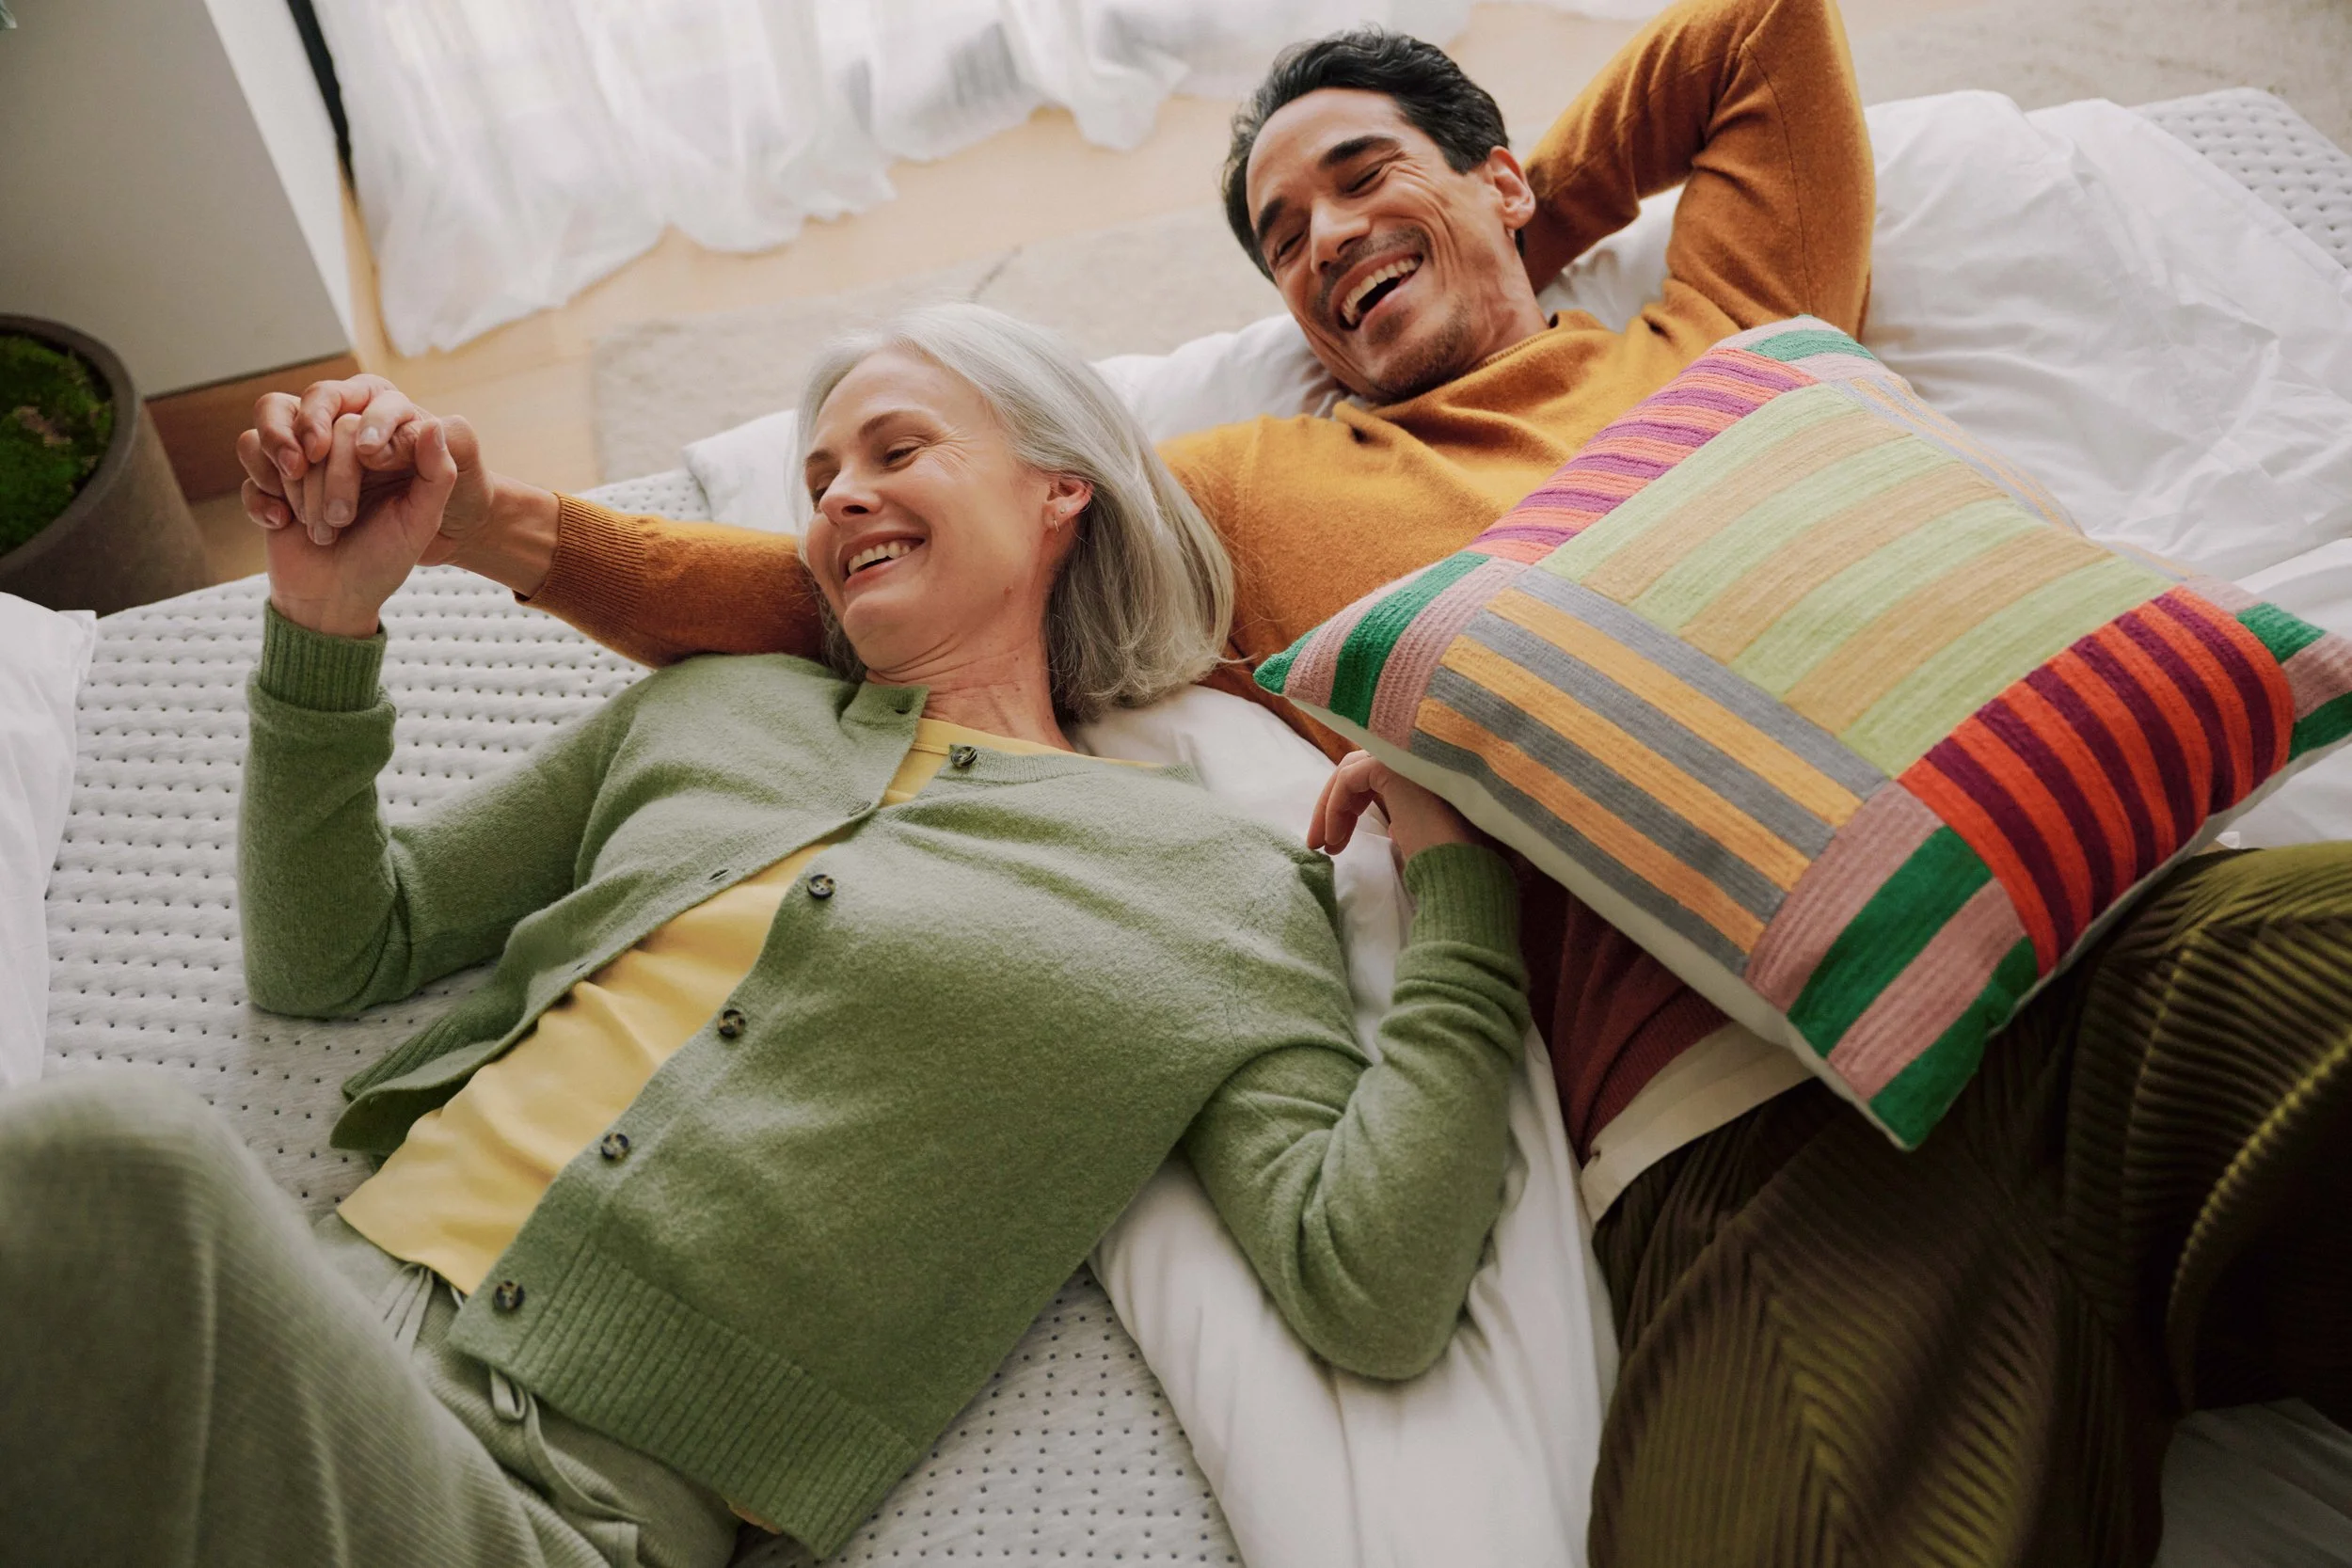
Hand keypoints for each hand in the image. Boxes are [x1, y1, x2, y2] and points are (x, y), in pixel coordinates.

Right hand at [263, 416, 459, 637]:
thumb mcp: (420, 522)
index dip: (354, 445)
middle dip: (328, 480)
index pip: (356, 419)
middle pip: (316, 427)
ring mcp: (298, 456)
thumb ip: (437, 475)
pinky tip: (280, 523)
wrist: (333, 598)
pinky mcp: (265, 474)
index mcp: (376, 445)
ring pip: (273, 433)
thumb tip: (435, 425)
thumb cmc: (383, 559)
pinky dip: (260, 493)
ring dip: (292, 485)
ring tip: (313, 524)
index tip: (366, 462)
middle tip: (341, 520)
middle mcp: (336, 442)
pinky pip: (247, 452)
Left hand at [1308, 751, 1481, 862]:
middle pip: (1356, 770)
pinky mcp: (1391, 765)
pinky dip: (1334, 807)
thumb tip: (1393, 825)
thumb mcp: (1420, 835)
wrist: (1458, 868)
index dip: (1347, 807)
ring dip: (1329, 809)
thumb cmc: (1443, 859)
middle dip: (1332, 807)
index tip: (1334, 843)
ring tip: (1324, 846)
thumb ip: (1406, 820)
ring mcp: (1404, 756)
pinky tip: (1334, 837)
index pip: (1371, 775)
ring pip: (1348, 772)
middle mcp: (1414, 756)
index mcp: (1421, 770)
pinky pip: (1348, 780)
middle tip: (1319, 844)